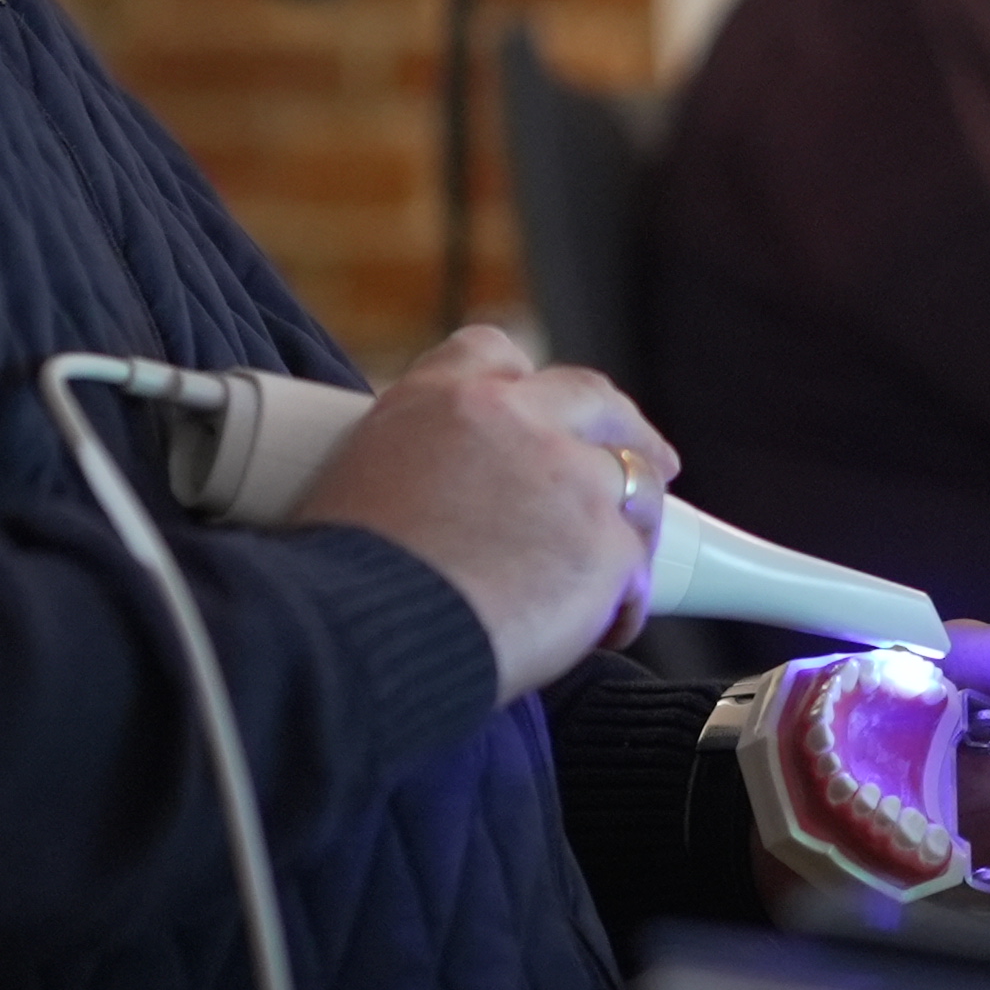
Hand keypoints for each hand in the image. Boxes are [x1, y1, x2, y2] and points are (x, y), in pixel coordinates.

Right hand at [292, 326, 672, 700]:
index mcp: (439, 397)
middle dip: (628, 428)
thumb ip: (415, 470)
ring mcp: (569, 479)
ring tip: (617, 575)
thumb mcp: (351, 483)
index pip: (495, 354)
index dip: (526, 384)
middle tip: (654, 457)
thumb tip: (437, 508)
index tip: (543, 410)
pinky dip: (622, 604)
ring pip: (636, 484)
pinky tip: (595, 632)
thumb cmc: (335, 584)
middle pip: (594, 400)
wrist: (357, 636)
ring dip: (630, 526)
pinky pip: (637, 571)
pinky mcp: (605, 546)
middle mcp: (513, 420)